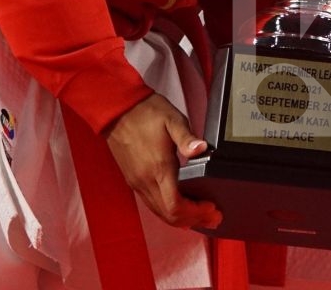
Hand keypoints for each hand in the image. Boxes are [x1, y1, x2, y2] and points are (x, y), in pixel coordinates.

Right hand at [102, 93, 222, 230]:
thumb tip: (202, 149)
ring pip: (160, 213)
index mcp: (158, 168)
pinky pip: (152, 205)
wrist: (117, 109)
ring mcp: (137, 183)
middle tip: (213, 217)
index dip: (196, 213)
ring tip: (201, 214)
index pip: (176, 206)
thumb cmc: (145, 112)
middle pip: (170, 216)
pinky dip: (169, 211)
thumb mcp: (172, 119)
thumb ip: (188, 138)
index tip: (212, 208)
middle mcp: (146, 181)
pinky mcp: (133, 181)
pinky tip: (180, 205)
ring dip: (181, 218)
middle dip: (194, 220)